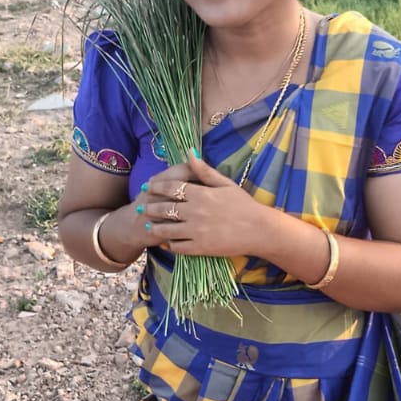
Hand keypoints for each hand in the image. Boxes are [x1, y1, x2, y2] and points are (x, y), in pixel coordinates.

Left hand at [138, 152, 263, 257]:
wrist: (259, 230)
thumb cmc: (244, 205)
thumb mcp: (226, 183)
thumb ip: (205, 170)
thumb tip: (190, 152)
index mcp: (201, 194)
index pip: (171, 187)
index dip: (157, 186)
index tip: (148, 186)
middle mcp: (195, 212)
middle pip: (165, 208)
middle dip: (151, 206)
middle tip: (142, 206)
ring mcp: (196, 231)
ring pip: (167, 229)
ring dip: (155, 226)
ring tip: (148, 225)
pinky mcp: (200, 248)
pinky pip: (178, 246)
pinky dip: (169, 244)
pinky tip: (164, 242)